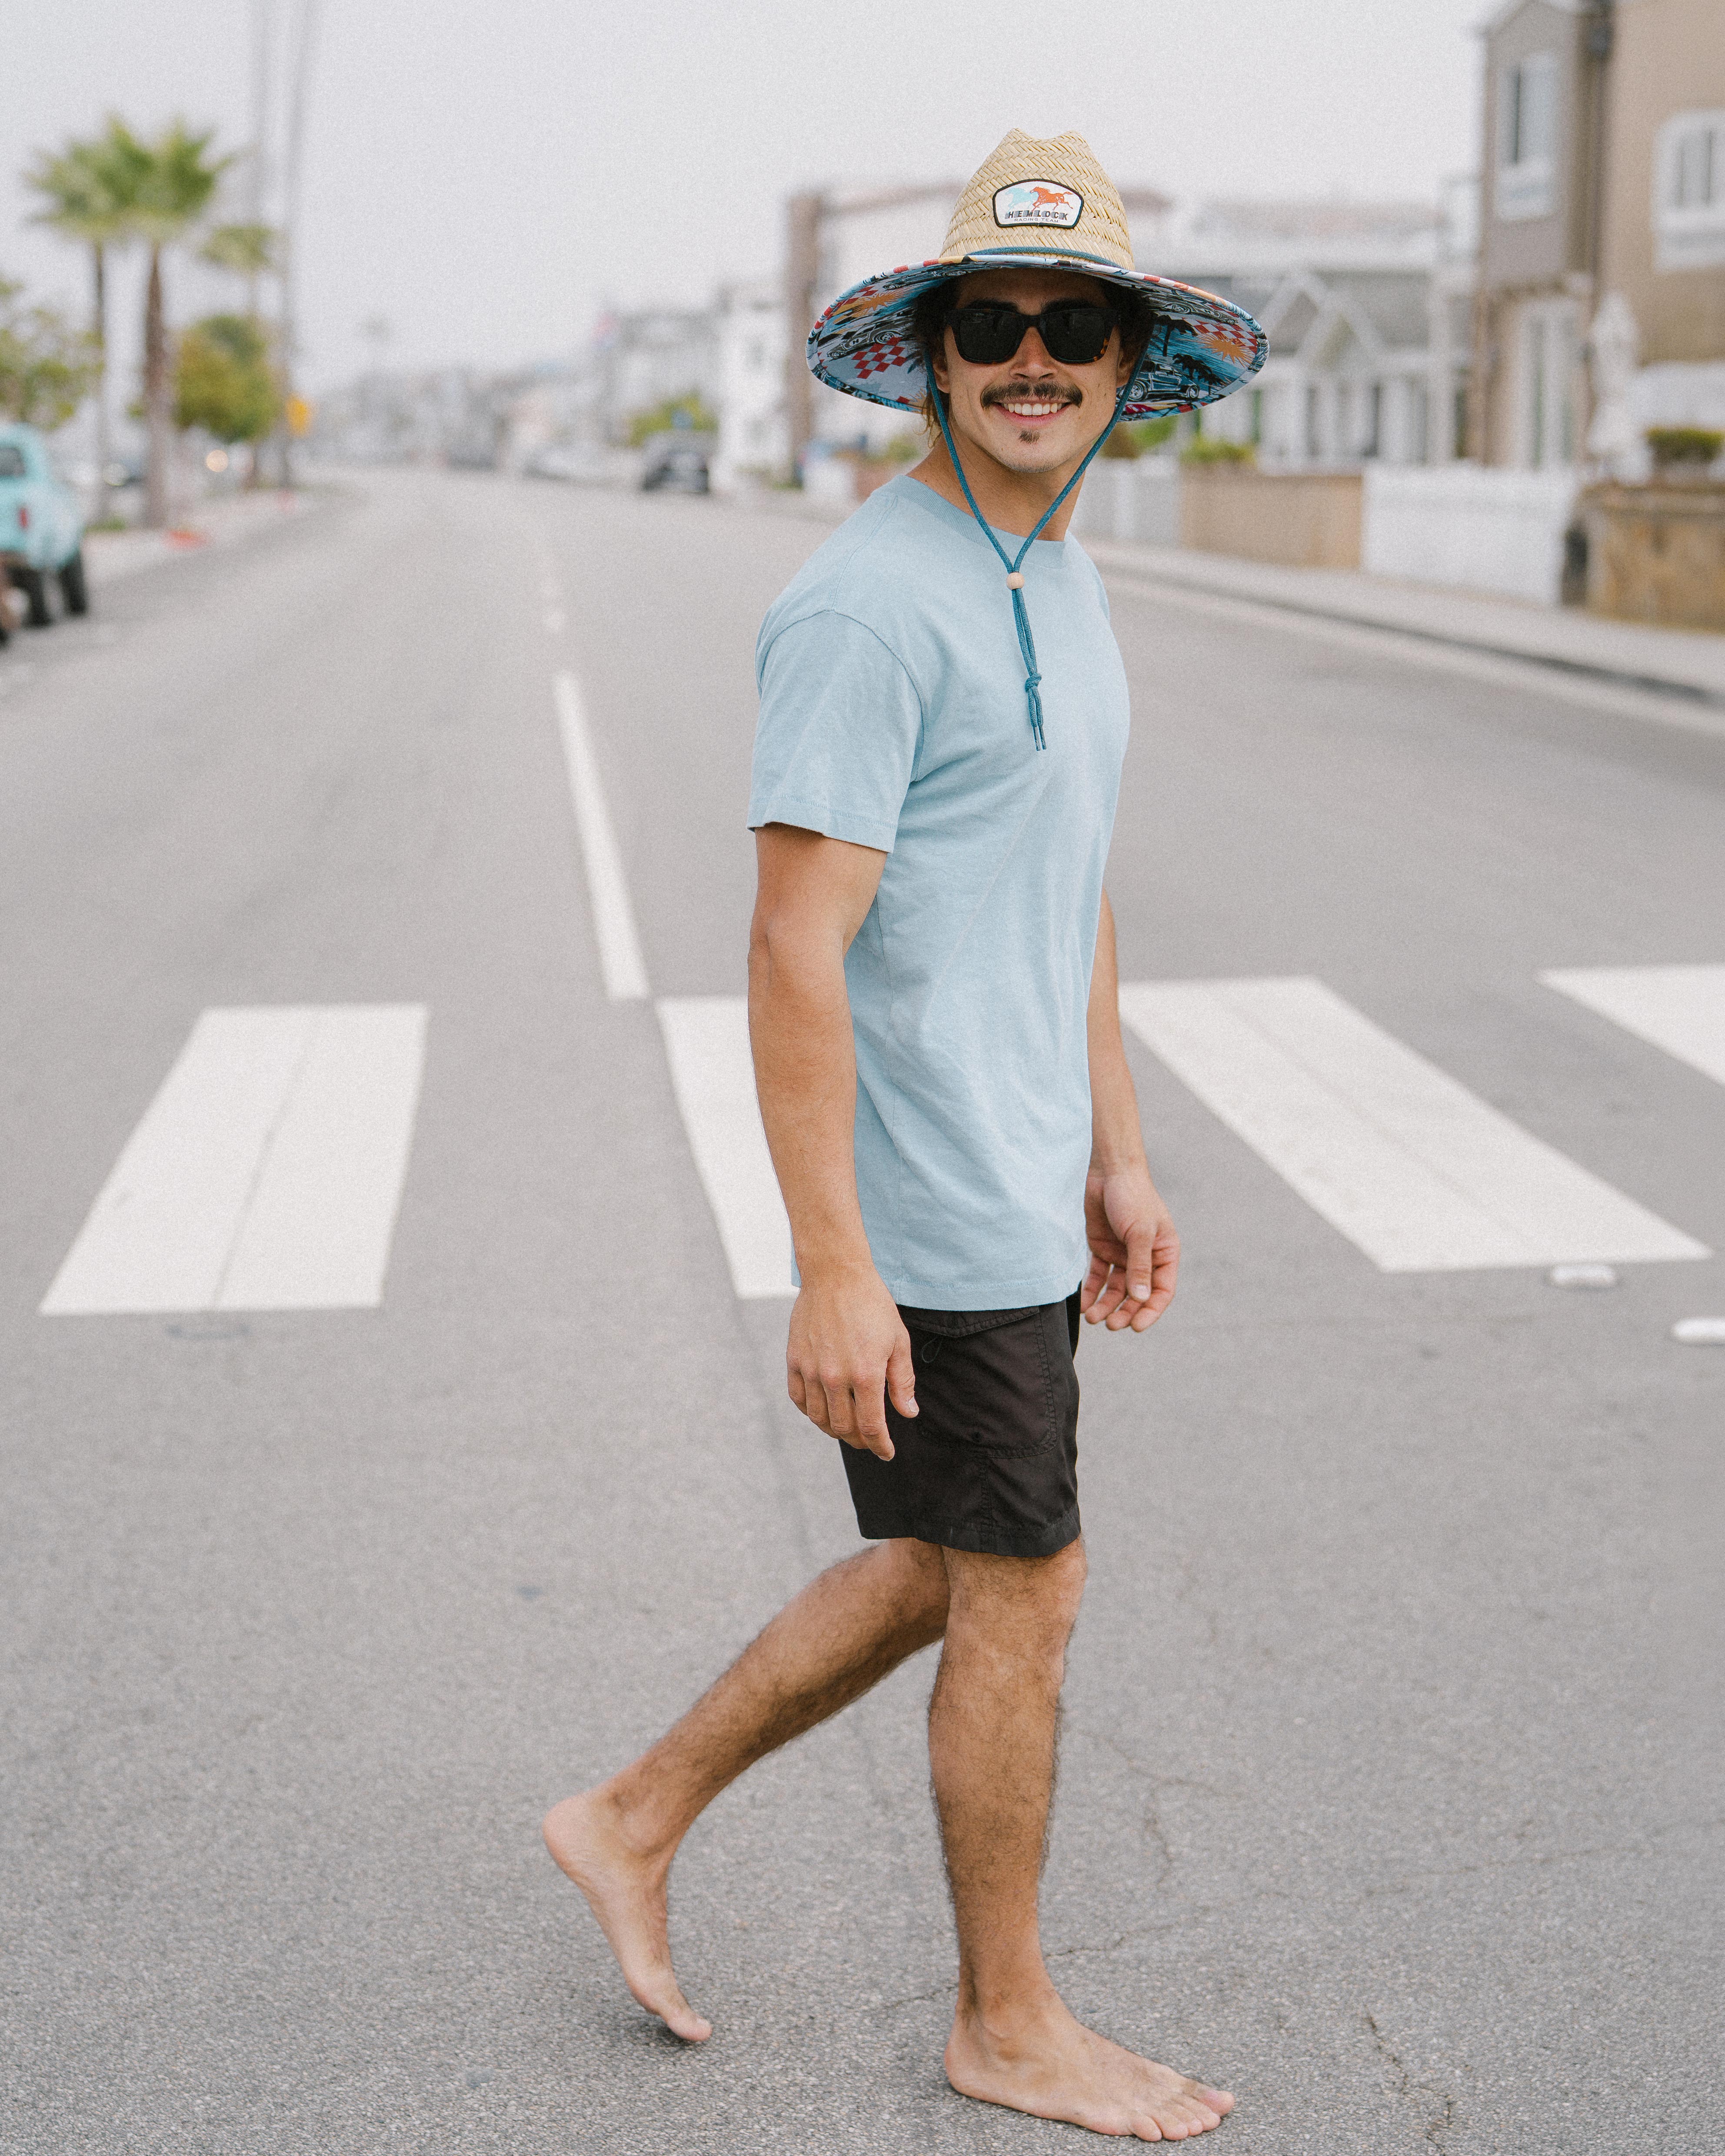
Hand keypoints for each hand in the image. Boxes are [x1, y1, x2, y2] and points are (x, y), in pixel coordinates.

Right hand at [785, 1261, 916, 1457]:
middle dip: (859, 1441)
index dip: (880, 1445)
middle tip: (869, 1441)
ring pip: (819, 1418)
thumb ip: (902, 1381)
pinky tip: (823, 1411)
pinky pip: (799, 1399)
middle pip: (843, 1428)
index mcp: (866, 1373)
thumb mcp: (898, 1341)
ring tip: (847, 1428)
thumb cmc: (872, 1305)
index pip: (871, 1426)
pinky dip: (811, 1412)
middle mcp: (835, 1376)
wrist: (836, 1274)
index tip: (886, 1452)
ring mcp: (811, 1369)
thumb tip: (907, 1413)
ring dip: (835, 1430)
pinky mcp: (794, 1360)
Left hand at [1080, 1164, 1179, 1330]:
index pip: (1162, 1291)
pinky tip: (1084, 1303)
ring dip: (1106, 1305)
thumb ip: (1139, 1266)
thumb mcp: (1139, 1232)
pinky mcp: (1103, 1249)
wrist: (1109, 1171)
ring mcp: (1123, 1254)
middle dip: (1124, 1311)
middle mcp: (1145, 1258)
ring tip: (1093, 1318)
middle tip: (1110, 1325)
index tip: (1136, 1327)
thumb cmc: (1132, 1197)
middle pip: (1137, 1294)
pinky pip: (1098, 1276)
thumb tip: (1140, 1298)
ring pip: (1116, 1289)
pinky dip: (1092, 1290)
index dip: (1151, 1311)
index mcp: (1164, 1253)